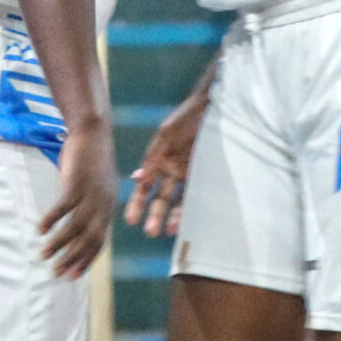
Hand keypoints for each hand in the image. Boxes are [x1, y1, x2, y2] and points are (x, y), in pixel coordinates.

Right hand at [40, 123, 117, 279]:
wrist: (93, 133)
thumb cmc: (91, 162)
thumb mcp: (97, 188)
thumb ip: (91, 208)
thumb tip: (78, 229)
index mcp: (109, 208)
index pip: (100, 242)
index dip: (86, 260)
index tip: (72, 276)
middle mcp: (104, 205)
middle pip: (89, 239)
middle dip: (73, 259)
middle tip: (57, 273)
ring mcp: (91, 194)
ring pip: (76, 226)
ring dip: (59, 243)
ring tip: (44, 255)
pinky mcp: (77, 183)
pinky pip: (63, 207)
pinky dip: (51, 220)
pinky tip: (40, 230)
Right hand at [124, 91, 207, 236]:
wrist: (210, 108)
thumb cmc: (185, 119)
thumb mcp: (166, 136)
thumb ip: (153, 158)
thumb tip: (137, 179)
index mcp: (157, 161)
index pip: (144, 188)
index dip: (137, 204)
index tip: (130, 220)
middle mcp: (171, 171)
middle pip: (161, 198)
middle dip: (154, 215)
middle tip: (150, 232)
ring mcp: (188, 174)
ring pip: (178, 200)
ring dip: (173, 216)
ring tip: (168, 231)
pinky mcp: (204, 174)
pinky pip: (196, 194)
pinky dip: (191, 208)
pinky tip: (188, 221)